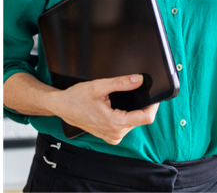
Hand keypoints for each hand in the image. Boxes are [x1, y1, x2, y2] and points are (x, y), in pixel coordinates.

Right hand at [45, 74, 159, 144]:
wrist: (63, 106)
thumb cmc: (76, 98)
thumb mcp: (99, 86)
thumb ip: (121, 83)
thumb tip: (138, 80)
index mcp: (114, 122)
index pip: (145, 118)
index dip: (153, 106)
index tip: (154, 96)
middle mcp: (115, 133)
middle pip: (140, 119)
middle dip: (139, 105)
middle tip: (131, 93)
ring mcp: (113, 136)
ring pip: (134, 122)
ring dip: (131, 111)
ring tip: (117, 101)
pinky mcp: (111, 136)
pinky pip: (126, 125)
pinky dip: (125, 116)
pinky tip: (115, 109)